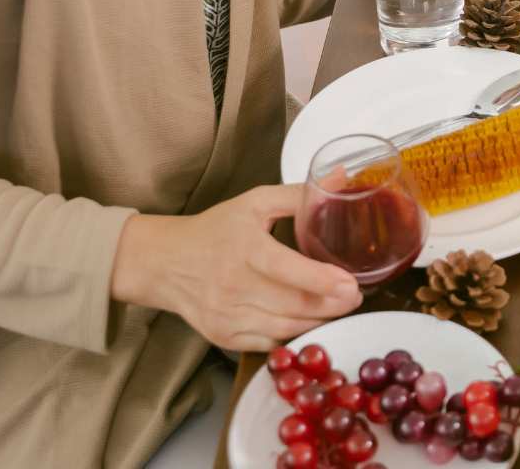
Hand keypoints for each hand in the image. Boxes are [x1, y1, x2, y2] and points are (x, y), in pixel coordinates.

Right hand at [110, 184, 361, 351]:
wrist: (163, 263)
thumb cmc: (214, 230)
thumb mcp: (254, 202)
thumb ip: (299, 194)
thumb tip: (344, 177)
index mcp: (244, 249)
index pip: (287, 269)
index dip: (322, 280)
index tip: (351, 284)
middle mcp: (234, 286)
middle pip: (294, 305)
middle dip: (333, 305)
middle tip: (355, 296)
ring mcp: (227, 316)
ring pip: (286, 328)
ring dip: (320, 322)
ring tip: (340, 309)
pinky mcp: (223, 337)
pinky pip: (270, 344)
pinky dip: (294, 336)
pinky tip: (312, 323)